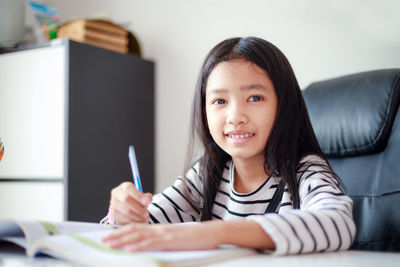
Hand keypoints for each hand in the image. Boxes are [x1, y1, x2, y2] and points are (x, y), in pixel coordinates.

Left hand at [102, 222, 220, 251]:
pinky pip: (152, 243)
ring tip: (109, 245)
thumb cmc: (196, 237)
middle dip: (116, 236)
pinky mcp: (171, 241)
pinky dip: (139, 246)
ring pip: (139, 236)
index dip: (122, 231)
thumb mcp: (177, 238)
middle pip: (134, 230)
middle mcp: (160, 229)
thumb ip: (164, 240)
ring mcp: (165, 235)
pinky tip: (129, 249)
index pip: (137, 228)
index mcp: (160, 229)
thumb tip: (152, 246)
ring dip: (122, 240)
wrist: (211, 232)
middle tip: (102, 240)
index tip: (110, 235)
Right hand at [109, 182, 152, 224]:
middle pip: (126, 200)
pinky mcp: (113, 214)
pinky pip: (123, 219)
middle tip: (147, 214)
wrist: (129, 206)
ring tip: (145, 218)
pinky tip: (139, 221)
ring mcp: (114, 204)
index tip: (148, 202)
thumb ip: (146, 197)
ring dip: (137, 216)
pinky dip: (133, 221)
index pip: (129, 188)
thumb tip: (148, 199)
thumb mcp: (141, 195)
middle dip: (138, 208)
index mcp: (124, 186)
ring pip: (125, 211)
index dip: (139, 195)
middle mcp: (117, 194)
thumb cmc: (136, 200)